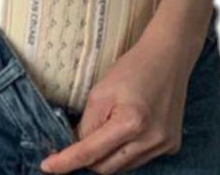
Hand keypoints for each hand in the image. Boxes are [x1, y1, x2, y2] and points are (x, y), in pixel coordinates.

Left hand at [39, 34, 202, 173]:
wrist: (168, 56)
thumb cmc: (134, 67)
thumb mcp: (101, 91)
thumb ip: (87, 124)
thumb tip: (77, 146)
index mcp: (132, 123)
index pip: (90, 153)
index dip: (66, 162)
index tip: (47, 167)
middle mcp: (151, 141)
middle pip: (107, 167)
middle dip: (87, 159)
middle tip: (74, 143)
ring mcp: (164, 146)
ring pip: (123, 167)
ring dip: (108, 155)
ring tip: (106, 128)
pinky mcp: (171, 146)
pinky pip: (139, 159)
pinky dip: (126, 151)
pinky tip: (126, 129)